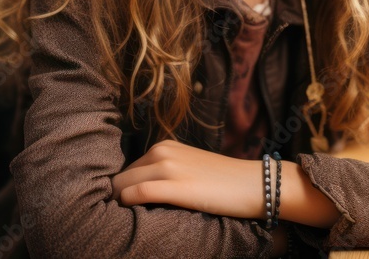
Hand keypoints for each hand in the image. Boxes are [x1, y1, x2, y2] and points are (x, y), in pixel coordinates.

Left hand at [111, 139, 263, 219]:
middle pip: (120, 177)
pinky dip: (127, 205)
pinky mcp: (176, 186)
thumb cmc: (221, 181)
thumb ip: (164, 172)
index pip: (127, 170)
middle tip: (118, 218)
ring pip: (122, 185)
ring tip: (123, 221)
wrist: (252, 184)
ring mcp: (168, 167)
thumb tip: (137, 192)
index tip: (120, 208)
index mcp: (163, 146)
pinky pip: (136, 194)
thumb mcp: (188, 166)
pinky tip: (131, 217)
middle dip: (115, 197)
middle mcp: (161, 151)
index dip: (121, 190)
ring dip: (118, 203)